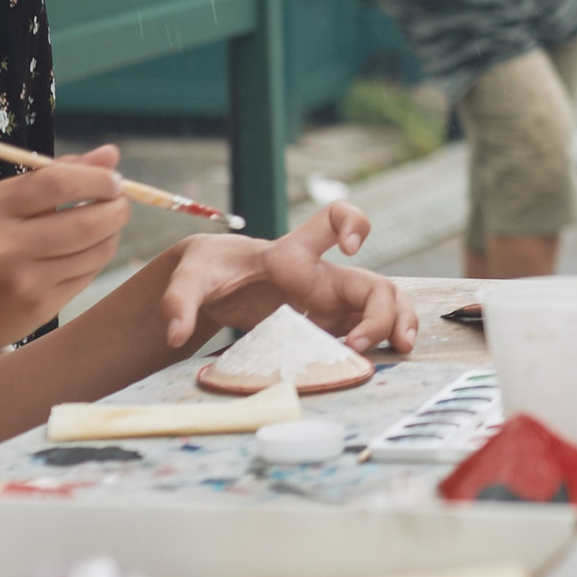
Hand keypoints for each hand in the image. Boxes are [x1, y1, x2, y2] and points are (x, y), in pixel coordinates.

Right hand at [0, 147, 131, 352]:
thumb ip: (55, 176)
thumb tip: (111, 154)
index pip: (60, 183)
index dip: (99, 179)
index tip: (113, 180)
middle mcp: (5, 245)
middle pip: (89, 220)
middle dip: (117, 208)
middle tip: (119, 203)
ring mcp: (23, 280)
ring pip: (97, 250)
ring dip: (110, 234)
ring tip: (100, 227)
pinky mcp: (39, 307)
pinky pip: (88, 275)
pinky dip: (95, 259)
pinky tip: (82, 254)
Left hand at [159, 201, 416, 354]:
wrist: (218, 284)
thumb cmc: (209, 270)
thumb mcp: (188, 278)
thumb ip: (180, 301)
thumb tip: (177, 333)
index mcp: (292, 255)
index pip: (332, 218)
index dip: (351, 223)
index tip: (351, 247)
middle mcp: (322, 275)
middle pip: (374, 281)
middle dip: (382, 311)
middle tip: (356, 345)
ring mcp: (331, 301)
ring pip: (386, 304)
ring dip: (399, 323)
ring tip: (397, 349)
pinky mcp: (330, 324)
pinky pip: (371, 327)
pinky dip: (386, 340)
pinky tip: (384, 358)